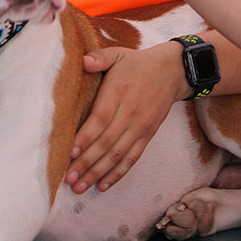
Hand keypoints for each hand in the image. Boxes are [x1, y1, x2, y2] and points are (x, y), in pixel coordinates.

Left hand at [65, 42, 186, 193]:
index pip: (101, 119)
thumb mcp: (118, 53)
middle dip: (86, 162)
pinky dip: (118, 173)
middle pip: (107, 142)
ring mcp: (141, 126)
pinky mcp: (148, 135)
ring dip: (98, 173)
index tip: (70, 152)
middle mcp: (131, 112)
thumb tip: (83, 62)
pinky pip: (132, 158)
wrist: (172, 72)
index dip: (86, 138)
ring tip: (79, 187)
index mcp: (119, 91)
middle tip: (68, 178)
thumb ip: (99, 57)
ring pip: (118, 155)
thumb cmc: (137, 63)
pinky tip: (102, 185)